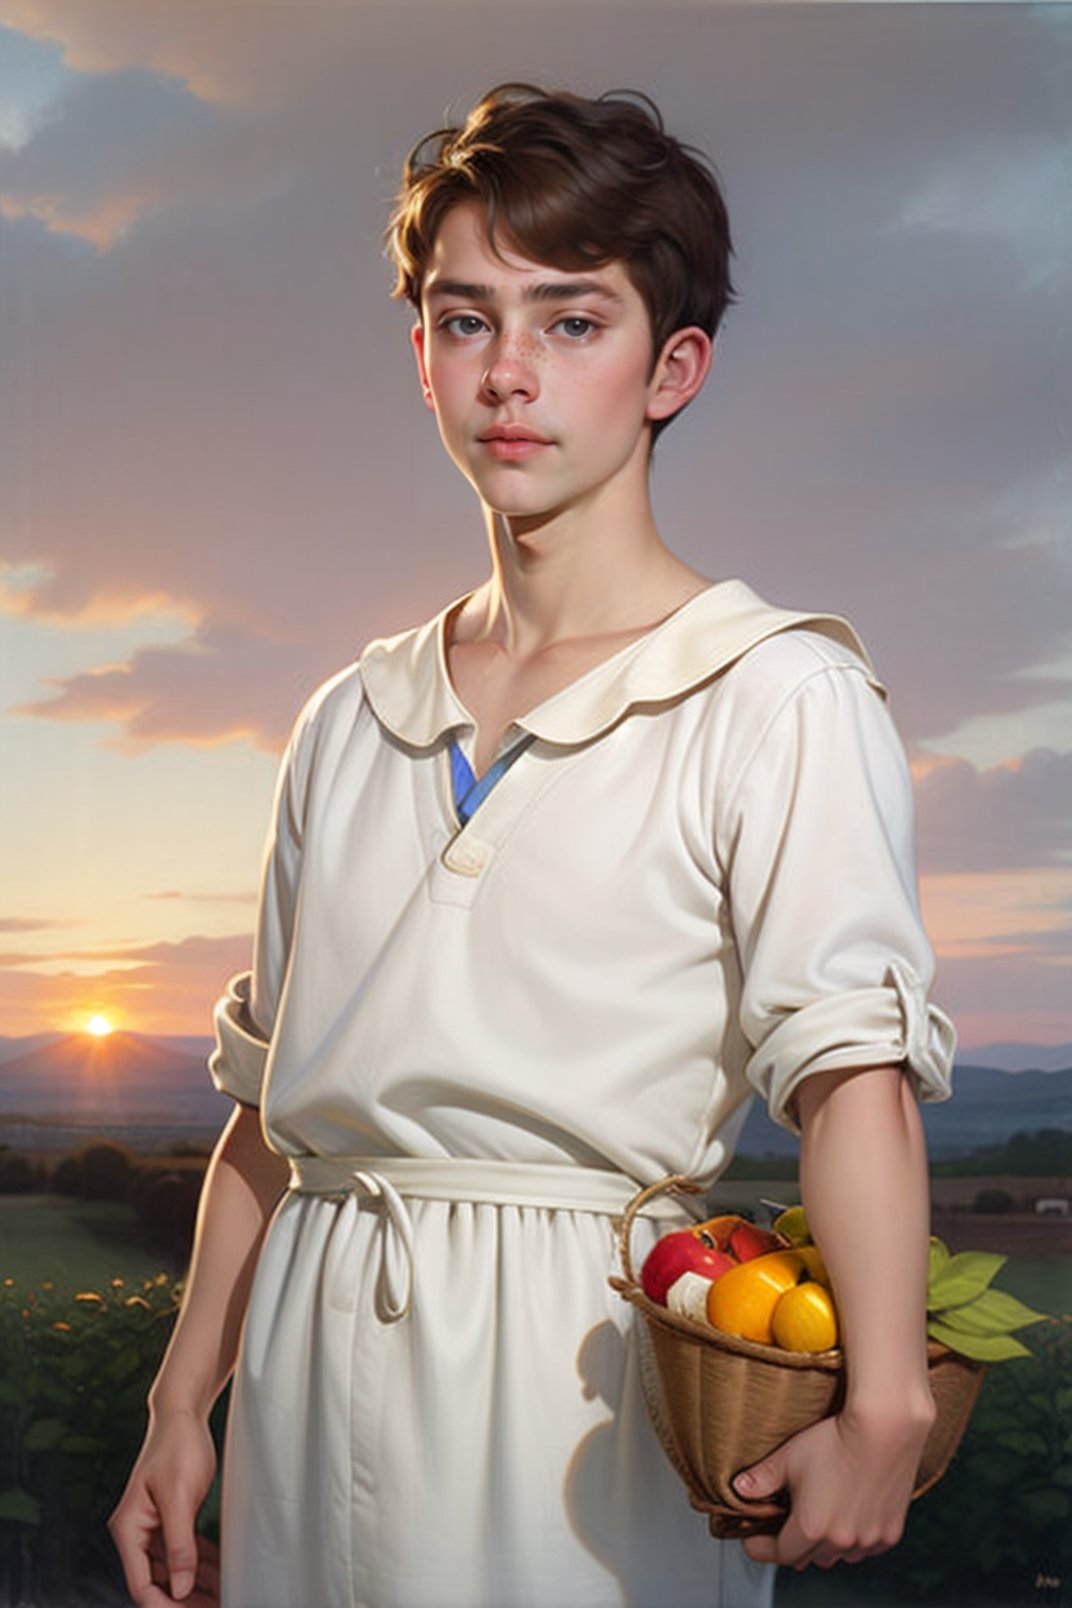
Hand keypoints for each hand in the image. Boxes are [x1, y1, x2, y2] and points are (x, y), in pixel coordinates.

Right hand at [108, 1408, 217, 1604]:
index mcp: (129, 1529)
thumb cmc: (177, 1446)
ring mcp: (155, 1526)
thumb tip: (180, 1589)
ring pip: (175, 1570)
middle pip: (159, 1581)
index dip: (165, 1606)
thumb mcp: (180, 1496)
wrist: (184, 1413)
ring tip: (224, 1595)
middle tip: (216, 1606)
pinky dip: (202, 1564)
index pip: (141, 1584)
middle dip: (185, 1599)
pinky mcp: (172, 1519)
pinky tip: (222, 1574)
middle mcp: (138, 1532)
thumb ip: (179, 1544)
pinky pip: (186, 1552)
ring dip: (197, 1585)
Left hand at [733, 1401, 933, 1570]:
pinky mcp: (890, 1534)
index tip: (754, 1539)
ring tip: (819, 1516)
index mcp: (811, 1527)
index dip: (762, 1546)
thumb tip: (739, 1488)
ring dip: (825, 1543)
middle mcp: (840, 1541)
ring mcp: (867, 1540)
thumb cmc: (835, 1440)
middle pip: (808, 1556)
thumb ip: (762, 1478)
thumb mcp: (790, 1456)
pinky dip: (854, 1538)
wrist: (884, 1429)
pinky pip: (864, 1547)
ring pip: (838, 1555)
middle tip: (786, 1521)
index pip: (779, 1554)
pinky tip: (848, 1515)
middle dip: (793, 1543)